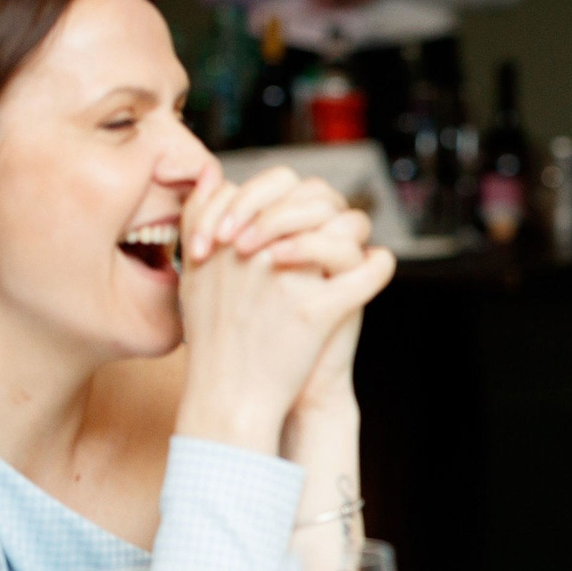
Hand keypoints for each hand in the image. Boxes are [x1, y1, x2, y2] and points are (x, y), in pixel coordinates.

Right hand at [174, 168, 395, 450]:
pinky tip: (376, 270)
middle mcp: (255, 252)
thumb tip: (218, 173)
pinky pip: (366, 273)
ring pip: (343, 229)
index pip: (276, 184)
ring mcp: (287, 280)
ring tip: (354, 250)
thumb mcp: (193, 275)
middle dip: (330, 208)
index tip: (298, 214)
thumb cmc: (214, 339)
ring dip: (355, 234)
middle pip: (314, 200)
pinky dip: (378, 269)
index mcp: (227, 240)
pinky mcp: (316, 311)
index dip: (294, 193)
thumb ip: (202, 220)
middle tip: (332, 226)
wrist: (228, 397)